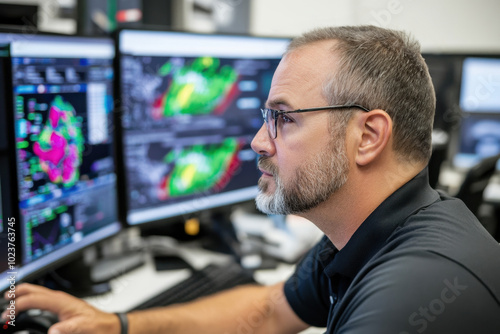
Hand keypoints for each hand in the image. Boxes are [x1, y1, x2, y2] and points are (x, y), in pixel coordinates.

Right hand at [4, 283, 120, 333]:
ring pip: (37, 292)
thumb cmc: (97, 324)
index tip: (7, 316)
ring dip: (22, 296)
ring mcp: (60, 300)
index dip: (18, 305)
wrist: (107, 324)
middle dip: (17, 294)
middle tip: (5, 304)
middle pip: (33, 289)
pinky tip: (26, 307)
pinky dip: (30, 300)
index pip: (35, 298)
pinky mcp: (60, 305)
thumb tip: (52, 332)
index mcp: (62, 301)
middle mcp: (60, 298)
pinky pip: (41, 299)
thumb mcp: (82, 327)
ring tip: (10, 303)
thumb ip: (67, 329)